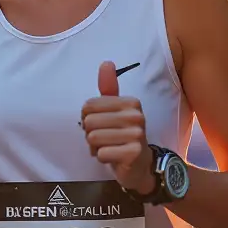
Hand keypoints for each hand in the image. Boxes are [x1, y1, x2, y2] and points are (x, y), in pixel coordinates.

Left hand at [81, 61, 154, 194]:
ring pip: (93, 138)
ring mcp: (136, 134)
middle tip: (104, 139)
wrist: (140, 165)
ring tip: (108, 148)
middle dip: (90, 134)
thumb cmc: (123, 135)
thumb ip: (109, 88)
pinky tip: (113, 158)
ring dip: (95, 147)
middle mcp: (136, 115)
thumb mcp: (115, 110)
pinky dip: (102, 158)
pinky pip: (101, 153)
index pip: (88, 106)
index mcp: (130, 102)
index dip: (87, 118)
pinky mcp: (133, 152)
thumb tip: (106, 63)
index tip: (100, 125)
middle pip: (89, 122)